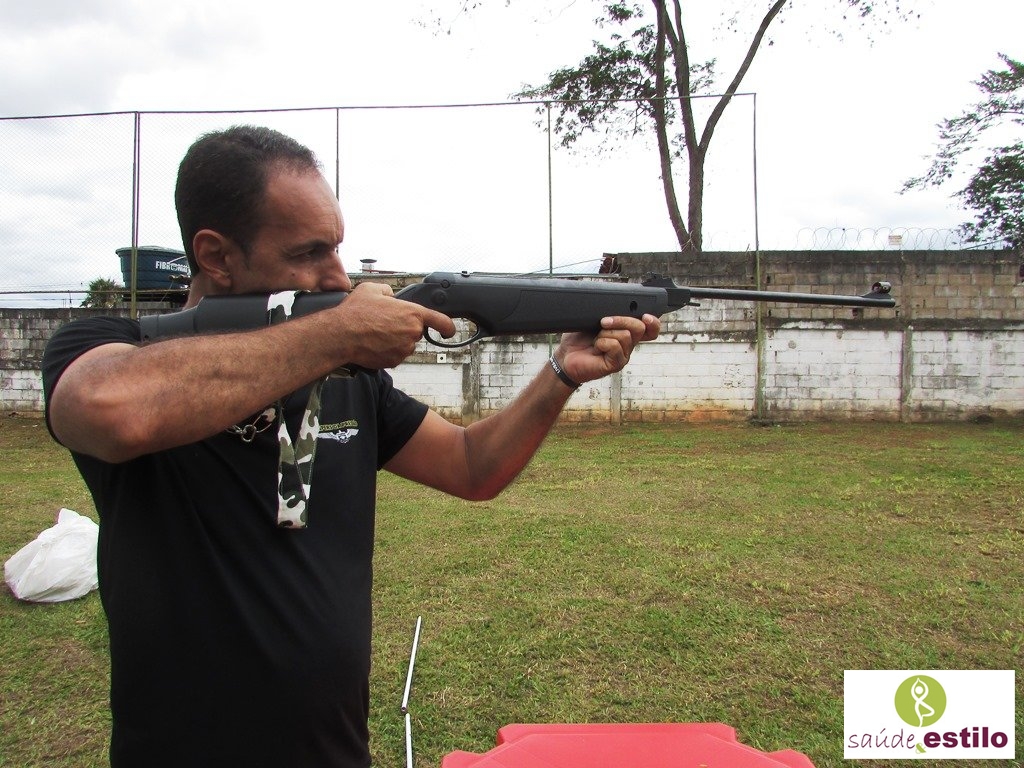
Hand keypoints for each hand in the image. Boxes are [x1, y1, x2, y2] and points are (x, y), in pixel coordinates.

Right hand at [327, 282, 456, 369]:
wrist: (341, 335)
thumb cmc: (355, 312)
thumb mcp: (372, 289)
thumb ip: (388, 291)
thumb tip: (391, 296)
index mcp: (412, 313)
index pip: (441, 321)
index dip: (448, 326)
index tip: (448, 330)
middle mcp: (412, 333)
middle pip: (415, 332)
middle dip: (403, 327)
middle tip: (384, 323)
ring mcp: (404, 349)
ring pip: (405, 344)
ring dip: (395, 340)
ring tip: (375, 332)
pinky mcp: (394, 361)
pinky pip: (395, 355)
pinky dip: (387, 350)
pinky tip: (373, 343)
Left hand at [555, 314, 659, 384]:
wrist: (565, 356)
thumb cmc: (579, 339)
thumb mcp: (594, 320)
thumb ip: (609, 313)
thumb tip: (617, 303)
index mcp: (626, 333)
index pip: (650, 328)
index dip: (653, 322)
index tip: (645, 316)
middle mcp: (628, 344)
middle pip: (640, 328)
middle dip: (621, 320)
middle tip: (603, 322)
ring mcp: (623, 355)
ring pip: (625, 336)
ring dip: (606, 333)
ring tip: (596, 338)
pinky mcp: (615, 364)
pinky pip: (615, 347)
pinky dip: (602, 343)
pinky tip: (595, 347)